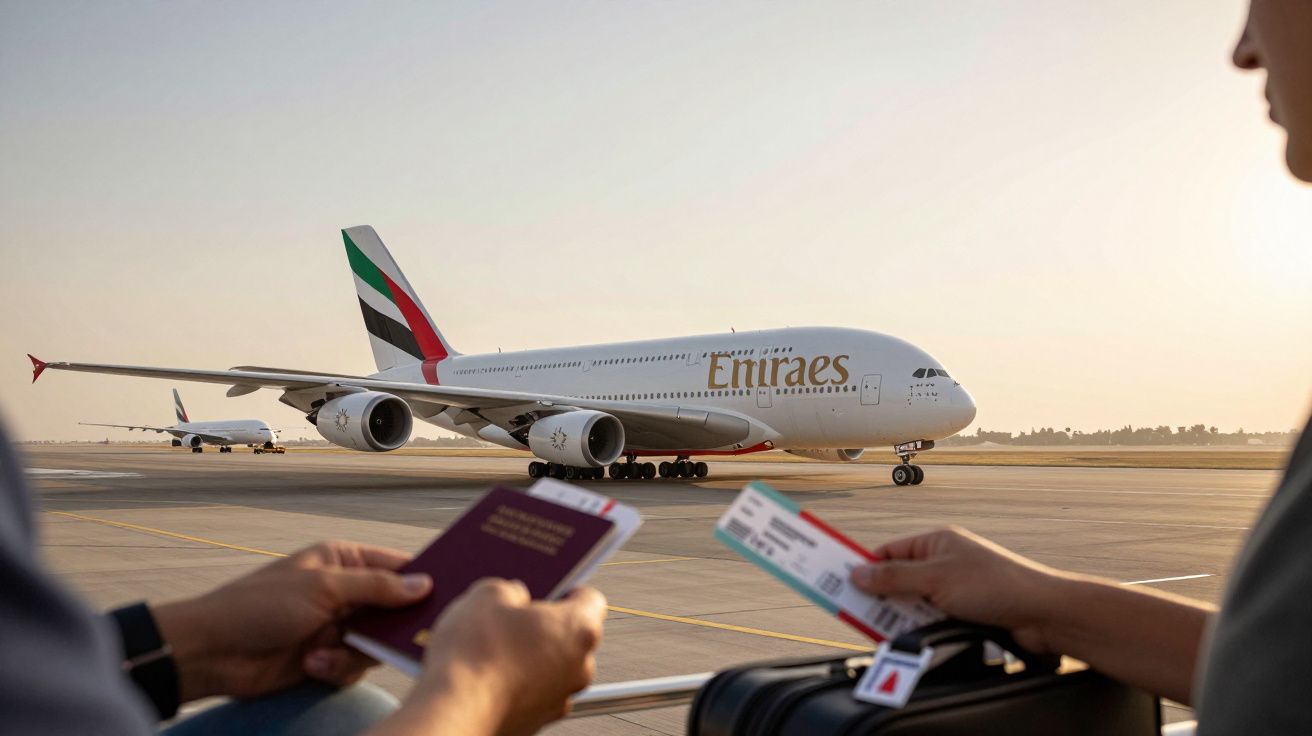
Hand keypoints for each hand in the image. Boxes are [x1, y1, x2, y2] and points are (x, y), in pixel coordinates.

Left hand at [152, 541, 431, 700]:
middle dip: (389, 626)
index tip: (442, 594)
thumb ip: (377, 587)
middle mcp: (343, 592)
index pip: (396, 565)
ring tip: (322, 653)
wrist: (213, 654)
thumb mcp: (323, 589)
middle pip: (392, 608)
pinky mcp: (326, 658)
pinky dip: (335, 669)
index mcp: (342, 561)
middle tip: (390, 637)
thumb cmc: (258, 607)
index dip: (421, 579)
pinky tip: (310, 665)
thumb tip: (424, 584)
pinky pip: (355, 666)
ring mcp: (335, 626)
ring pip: (377, 643)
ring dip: (353, 653)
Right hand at [379, 579, 605, 735]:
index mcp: (579, 628)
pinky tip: (487, 674)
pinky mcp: (536, 722)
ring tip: (492, 646)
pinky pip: (532, 694)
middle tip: (513, 615)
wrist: (454, 710)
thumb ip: (509, 590)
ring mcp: (559, 699)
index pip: (591, 599)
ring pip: (552, 669)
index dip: (568, 590)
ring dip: (531, 657)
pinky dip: (517, 684)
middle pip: (571, 637)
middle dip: (545, 625)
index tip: (550, 588)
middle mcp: (579, 668)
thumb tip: (513, 597)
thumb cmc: (475, 651)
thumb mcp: (487, 595)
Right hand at [849, 525, 1062, 651]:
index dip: (866, 566)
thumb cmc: (994, 585)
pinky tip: (912, 636)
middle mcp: (943, 562)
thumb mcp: (936, 578)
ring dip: (900, 615)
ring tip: (885, 627)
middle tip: (855, 610)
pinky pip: (929, 619)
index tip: (841, 581)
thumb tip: (857, 573)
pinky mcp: (963, 612)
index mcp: (936, 542)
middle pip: (898, 579)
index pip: (890, 552)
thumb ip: (894, 577)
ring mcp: (953, 588)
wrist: (1043, 614)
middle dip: (880, 594)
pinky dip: (919, 627)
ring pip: (912, 602)